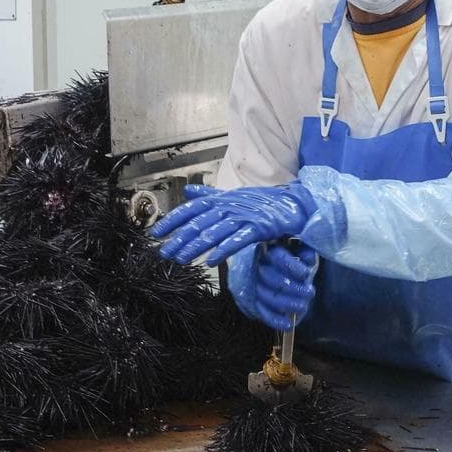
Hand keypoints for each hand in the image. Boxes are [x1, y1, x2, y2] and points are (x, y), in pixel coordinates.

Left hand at [151, 183, 316, 266]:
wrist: (294, 205)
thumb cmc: (263, 203)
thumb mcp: (233, 197)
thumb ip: (210, 196)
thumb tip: (188, 191)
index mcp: (221, 199)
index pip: (192, 208)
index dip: (173, 220)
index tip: (157, 233)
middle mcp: (229, 205)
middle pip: (199, 222)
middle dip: (179, 238)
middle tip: (164, 252)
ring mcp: (243, 216)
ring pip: (214, 232)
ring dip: (196, 246)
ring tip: (181, 259)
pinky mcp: (258, 227)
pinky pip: (237, 240)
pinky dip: (223, 250)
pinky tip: (211, 261)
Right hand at [252, 243, 317, 330]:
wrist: (254, 263)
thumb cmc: (279, 255)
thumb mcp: (293, 248)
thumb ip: (302, 251)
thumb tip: (309, 259)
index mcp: (265, 249)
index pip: (277, 257)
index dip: (292, 267)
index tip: (305, 274)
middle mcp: (253, 266)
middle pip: (271, 278)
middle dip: (293, 288)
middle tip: (310, 292)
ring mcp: (249, 285)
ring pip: (267, 297)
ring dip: (287, 304)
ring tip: (303, 306)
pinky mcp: (249, 301)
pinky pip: (261, 312)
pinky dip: (275, 320)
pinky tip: (289, 323)